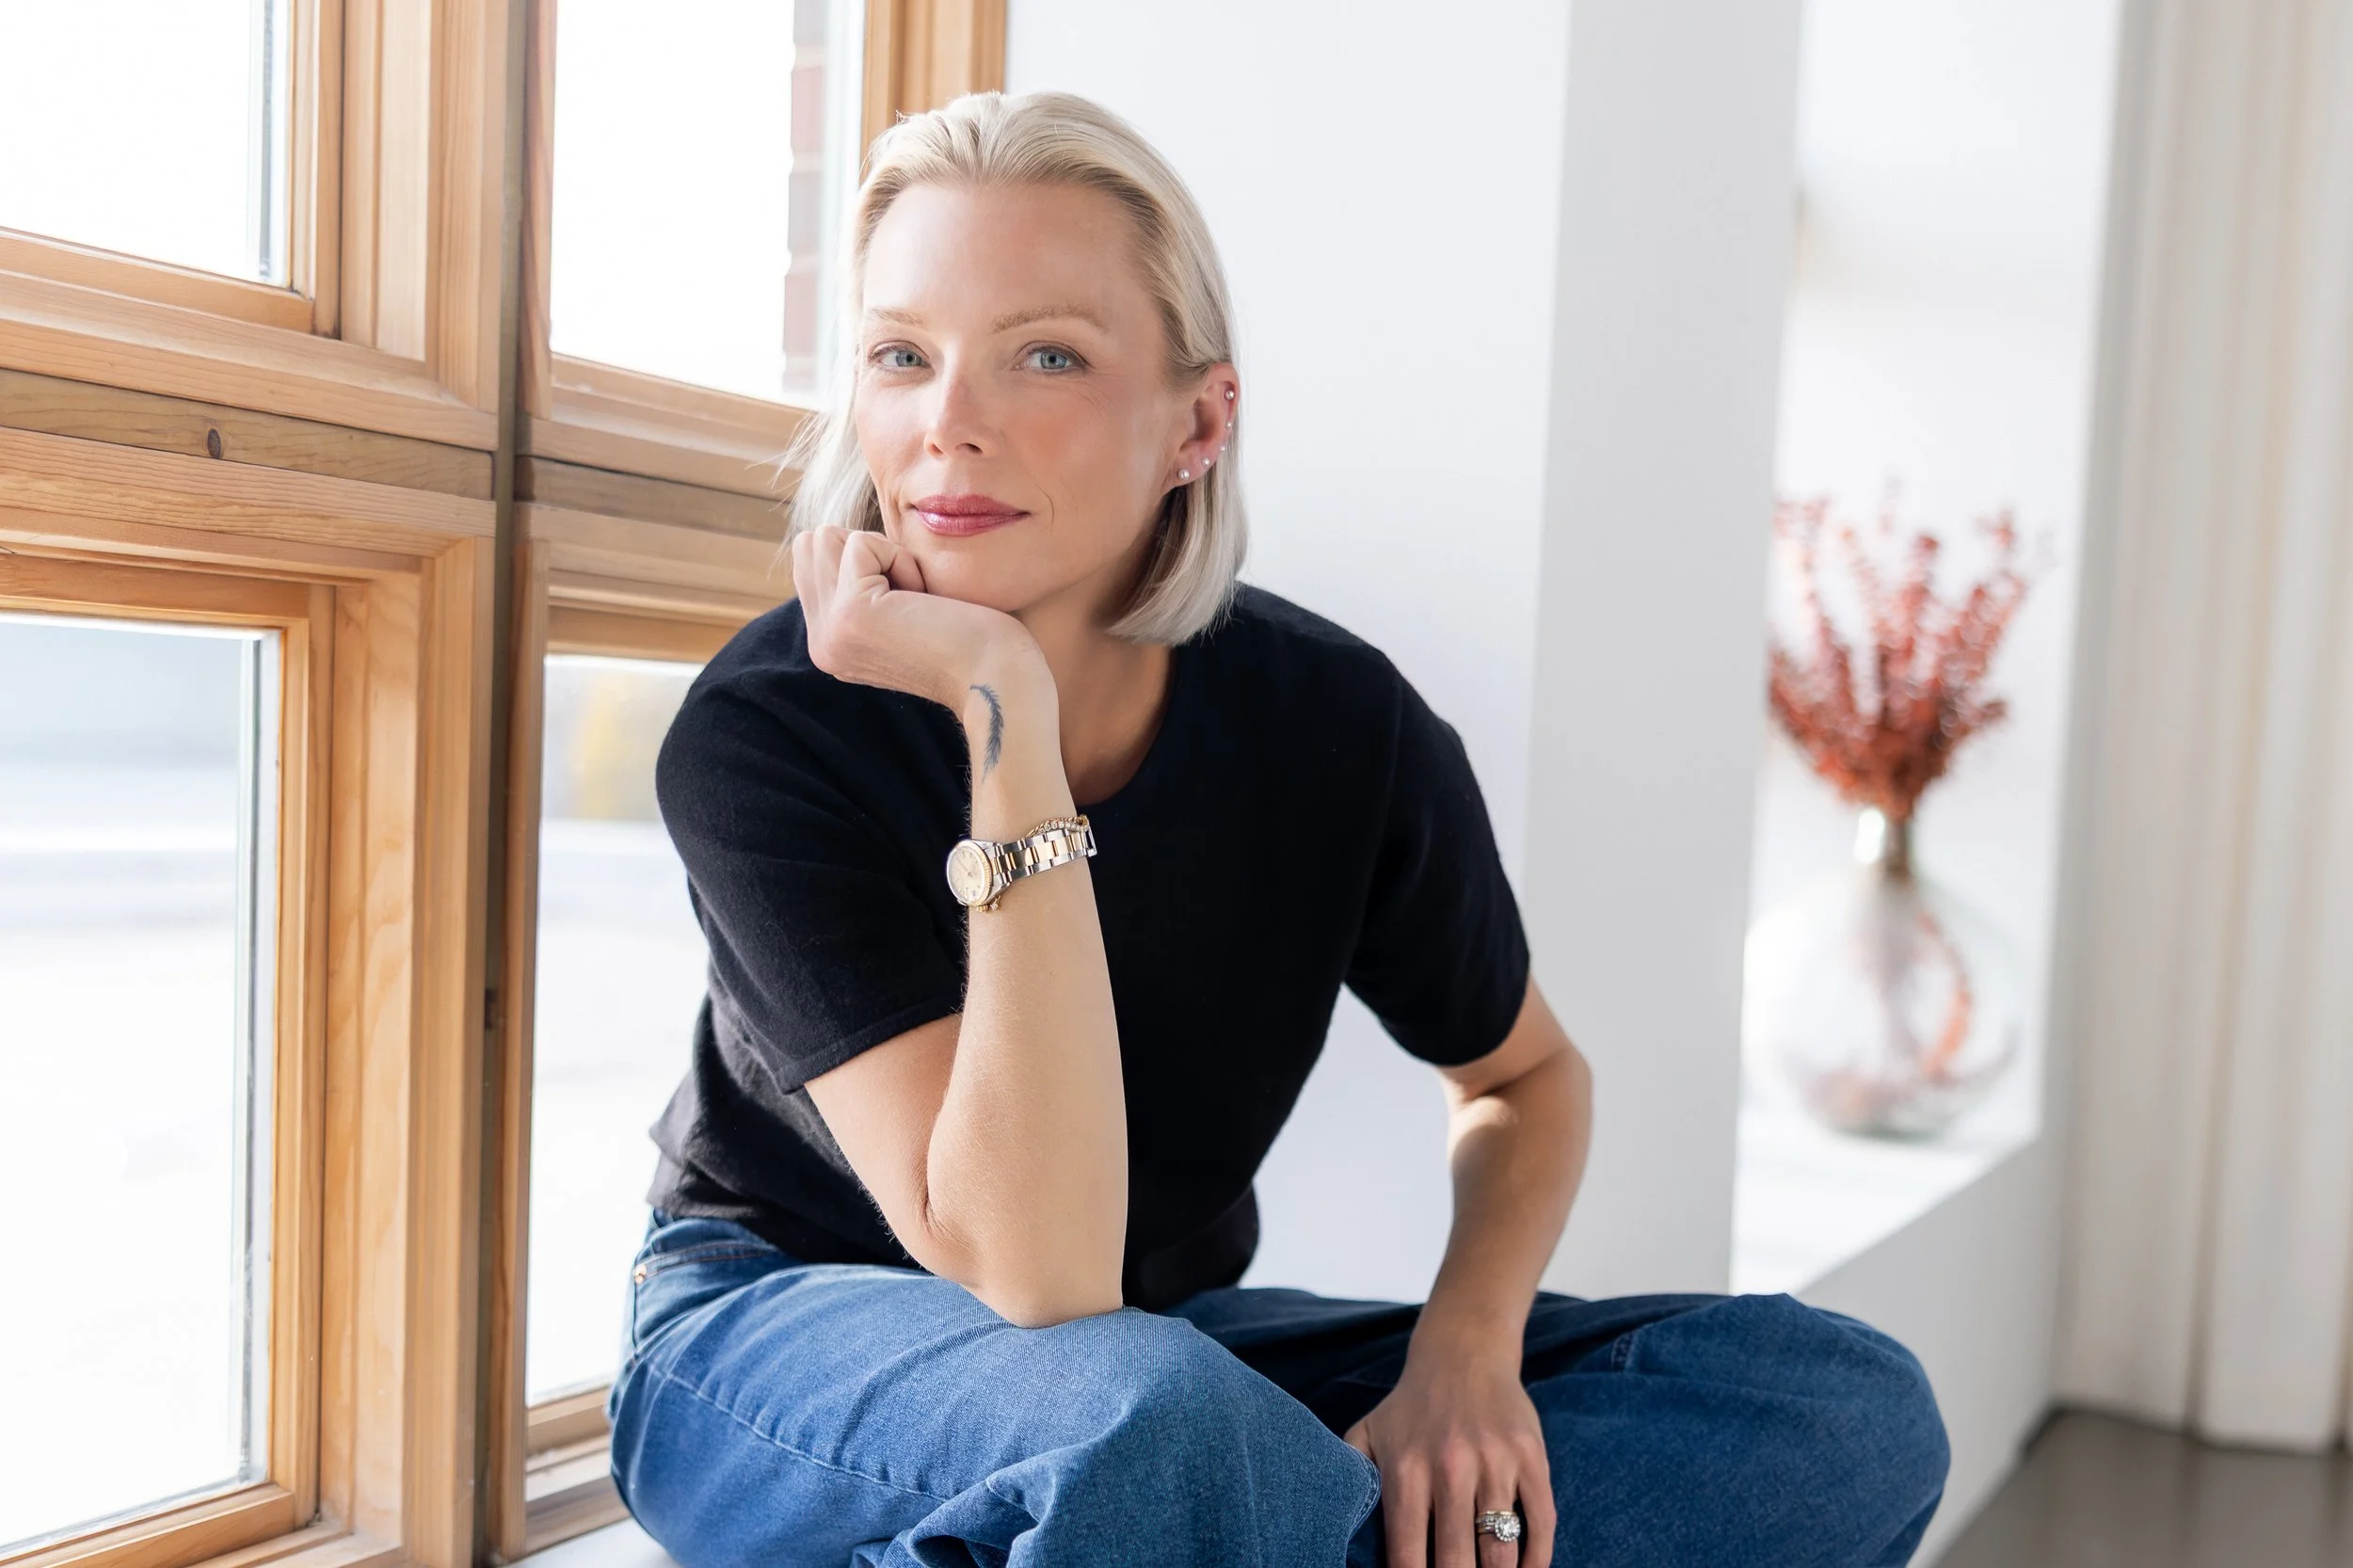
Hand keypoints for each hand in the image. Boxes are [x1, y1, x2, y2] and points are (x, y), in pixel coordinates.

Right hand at [789, 525, 1043, 709]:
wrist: (998, 676)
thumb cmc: (970, 636)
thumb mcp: (899, 611)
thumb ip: (860, 586)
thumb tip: (839, 540)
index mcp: (829, 645)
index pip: (810, 561)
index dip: (865, 558)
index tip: (907, 600)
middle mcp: (820, 644)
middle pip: (812, 543)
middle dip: (868, 550)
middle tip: (911, 595)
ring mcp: (829, 632)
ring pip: (828, 538)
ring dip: (884, 554)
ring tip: (916, 598)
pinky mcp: (850, 614)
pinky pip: (862, 544)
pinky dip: (902, 559)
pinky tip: (924, 601)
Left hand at [1343, 1348, 1555, 1567]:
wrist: (1463, 1351)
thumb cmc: (1410, 1406)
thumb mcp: (1366, 1436)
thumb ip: (1351, 1483)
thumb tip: (1337, 1532)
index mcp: (1406, 1471)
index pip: (1407, 1556)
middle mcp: (1450, 1468)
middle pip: (1456, 1562)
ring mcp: (1496, 1463)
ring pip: (1501, 1551)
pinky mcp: (1532, 1458)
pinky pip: (1542, 1524)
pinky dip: (1537, 1560)